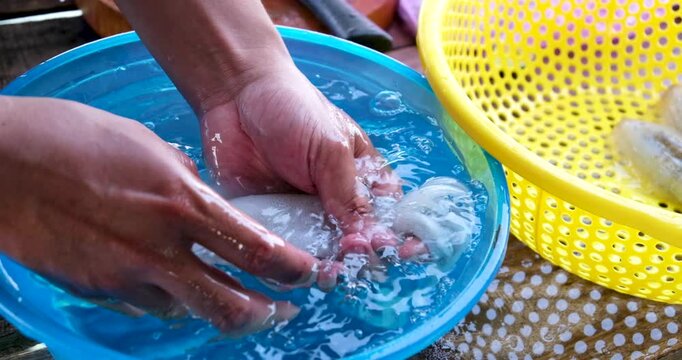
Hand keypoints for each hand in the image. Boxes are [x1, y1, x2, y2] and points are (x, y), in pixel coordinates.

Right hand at [0, 96, 333, 334]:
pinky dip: (164, 297)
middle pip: (230, 307)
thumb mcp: (148, 149)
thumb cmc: (73, 139)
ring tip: (219, 293)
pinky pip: (145, 304)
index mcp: (182, 203)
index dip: (291, 271)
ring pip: (186, 312)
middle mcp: (159, 249)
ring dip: (209, 305)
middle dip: (263, 315)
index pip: (256, 251)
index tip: (306, 275)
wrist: (3, 164)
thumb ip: (187, 187)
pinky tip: (161, 278)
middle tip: (278, 310)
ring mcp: (126, 276)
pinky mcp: (97, 290)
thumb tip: (208, 208)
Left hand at [200, 62, 402, 259]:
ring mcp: (304, 215)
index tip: (402, 250)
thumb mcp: (330, 148)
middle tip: (356, 256)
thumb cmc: (293, 108)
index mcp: (363, 178)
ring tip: (329, 270)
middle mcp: (337, 201)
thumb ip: (347, 193)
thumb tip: (366, 238)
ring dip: (330, 268)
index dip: (400, 235)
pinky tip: (296, 268)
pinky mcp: (272, 222)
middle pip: (359, 243)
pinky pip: (285, 251)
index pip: (390, 215)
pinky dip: (291, 265)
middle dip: (364, 257)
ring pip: (323, 255)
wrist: (235, 95)